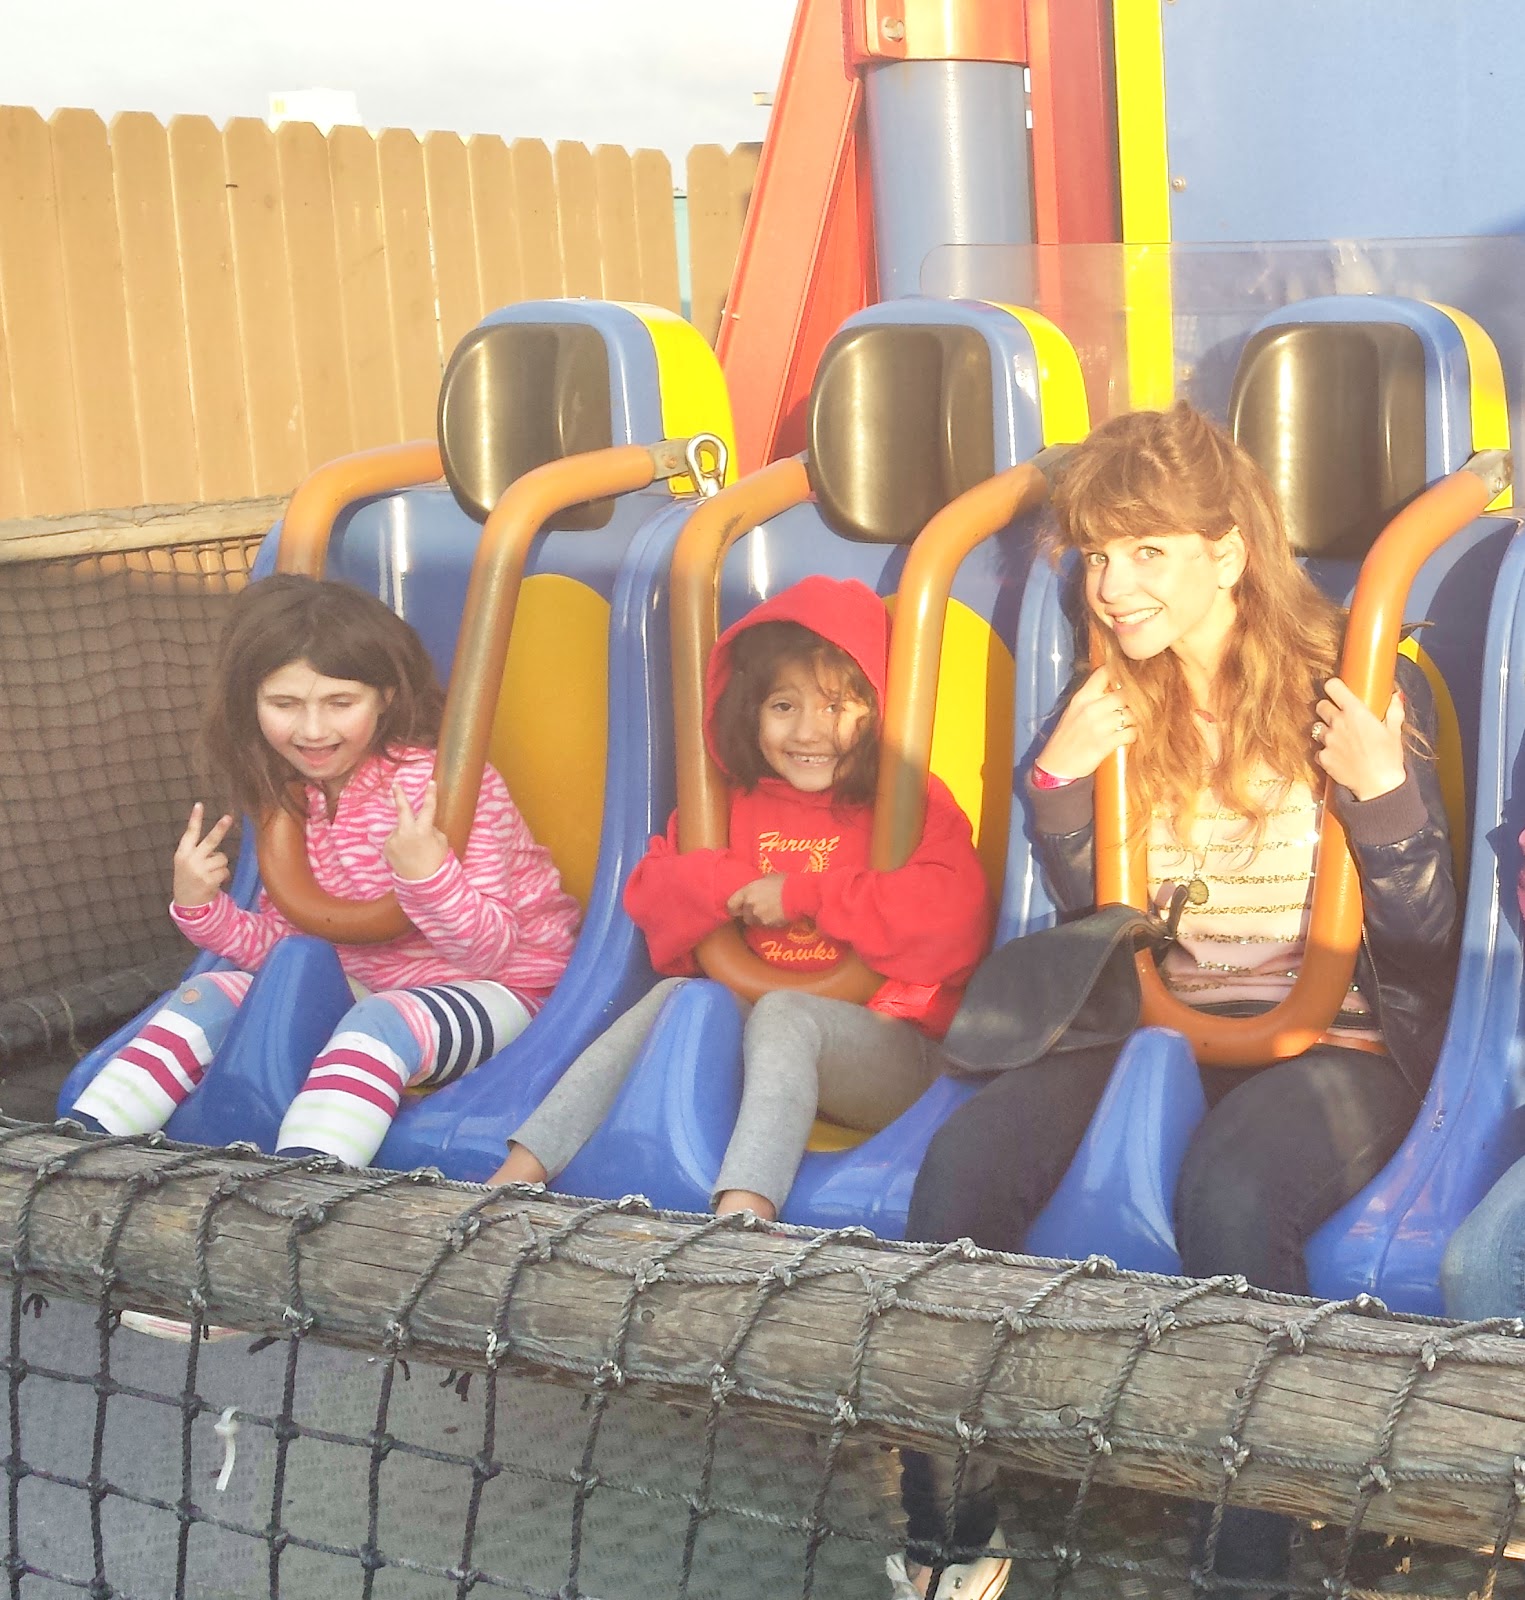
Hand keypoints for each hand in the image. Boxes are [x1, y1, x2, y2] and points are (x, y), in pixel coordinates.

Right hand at [173, 803, 234, 906]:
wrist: (188, 905)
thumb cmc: (189, 880)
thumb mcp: (185, 864)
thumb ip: (197, 852)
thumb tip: (217, 840)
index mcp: (182, 854)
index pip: (190, 833)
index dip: (195, 819)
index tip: (199, 804)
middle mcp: (190, 860)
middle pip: (210, 841)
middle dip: (220, 828)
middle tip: (228, 817)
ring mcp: (199, 870)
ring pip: (222, 858)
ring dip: (221, 865)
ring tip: (211, 874)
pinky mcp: (208, 880)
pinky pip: (225, 871)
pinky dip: (224, 876)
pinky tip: (215, 882)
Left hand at [383, 780, 449, 879]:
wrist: (423, 884)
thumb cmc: (436, 862)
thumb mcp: (441, 842)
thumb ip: (431, 829)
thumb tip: (422, 823)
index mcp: (423, 831)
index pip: (428, 808)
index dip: (431, 794)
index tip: (431, 782)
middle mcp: (406, 833)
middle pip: (402, 810)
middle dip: (399, 796)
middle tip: (396, 784)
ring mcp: (394, 840)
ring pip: (401, 828)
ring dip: (406, 832)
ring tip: (414, 848)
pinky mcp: (387, 847)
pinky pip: (395, 838)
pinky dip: (400, 841)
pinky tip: (406, 852)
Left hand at [726, 874, 789, 927]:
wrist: (799, 894)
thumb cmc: (785, 882)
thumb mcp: (767, 878)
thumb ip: (756, 886)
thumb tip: (755, 888)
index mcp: (747, 891)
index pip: (730, 905)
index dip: (734, 907)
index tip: (738, 908)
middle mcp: (750, 905)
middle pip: (743, 916)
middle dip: (749, 913)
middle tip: (759, 908)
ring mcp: (759, 916)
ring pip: (754, 922)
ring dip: (759, 919)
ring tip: (769, 911)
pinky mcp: (768, 925)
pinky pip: (765, 926)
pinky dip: (769, 922)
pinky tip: (776, 915)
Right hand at [1034, 665, 1137, 779]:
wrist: (1056, 765)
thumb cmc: (1066, 737)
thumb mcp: (1074, 711)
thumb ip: (1092, 698)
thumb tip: (1115, 687)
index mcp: (1082, 698)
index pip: (1104, 673)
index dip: (1120, 673)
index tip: (1128, 678)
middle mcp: (1090, 708)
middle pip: (1124, 693)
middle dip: (1134, 699)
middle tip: (1138, 705)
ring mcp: (1098, 726)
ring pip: (1130, 713)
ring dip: (1135, 718)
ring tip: (1132, 722)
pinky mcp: (1105, 744)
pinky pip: (1131, 733)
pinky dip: (1134, 734)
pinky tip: (1129, 736)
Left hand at [1314, 679, 1406, 800]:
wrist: (1379, 786)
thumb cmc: (1389, 758)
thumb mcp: (1394, 731)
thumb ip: (1393, 711)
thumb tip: (1396, 696)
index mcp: (1355, 712)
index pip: (1333, 686)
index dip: (1333, 687)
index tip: (1337, 691)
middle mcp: (1338, 723)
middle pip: (1320, 705)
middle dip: (1327, 709)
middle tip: (1339, 718)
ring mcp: (1328, 740)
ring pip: (1316, 727)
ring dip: (1324, 731)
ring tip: (1339, 740)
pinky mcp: (1322, 757)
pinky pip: (1317, 750)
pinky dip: (1324, 752)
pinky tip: (1338, 756)